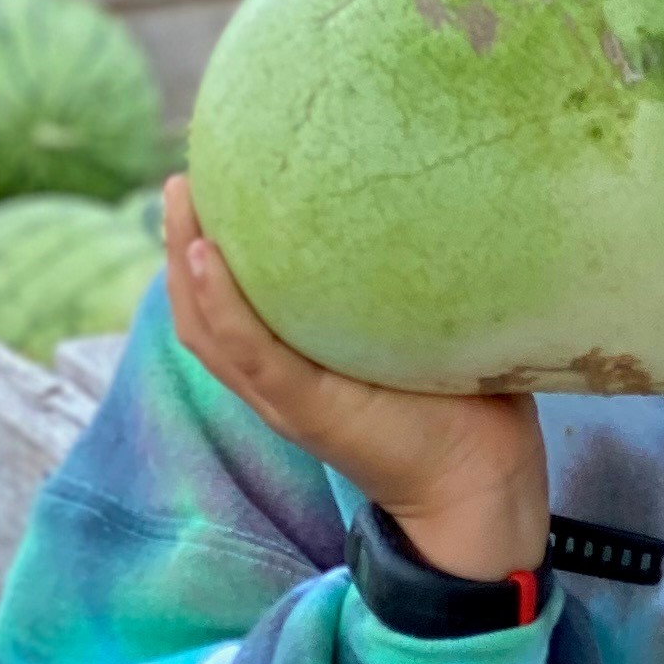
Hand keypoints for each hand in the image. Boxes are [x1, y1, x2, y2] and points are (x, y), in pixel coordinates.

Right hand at [163, 176, 550, 583]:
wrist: (482, 484)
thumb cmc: (464, 407)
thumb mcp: (416, 336)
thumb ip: (399, 290)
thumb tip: (421, 206)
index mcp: (295, 368)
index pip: (227, 306)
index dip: (203, 252)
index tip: (208, 184)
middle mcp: (276, 383)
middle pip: (199, 312)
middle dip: (181, 243)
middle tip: (184, 178)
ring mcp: (286, 398)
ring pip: (208, 329)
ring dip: (184, 262)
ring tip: (182, 199)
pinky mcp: (308, 409)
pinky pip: (251, 353)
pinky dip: (222, 306)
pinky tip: (206, 258)